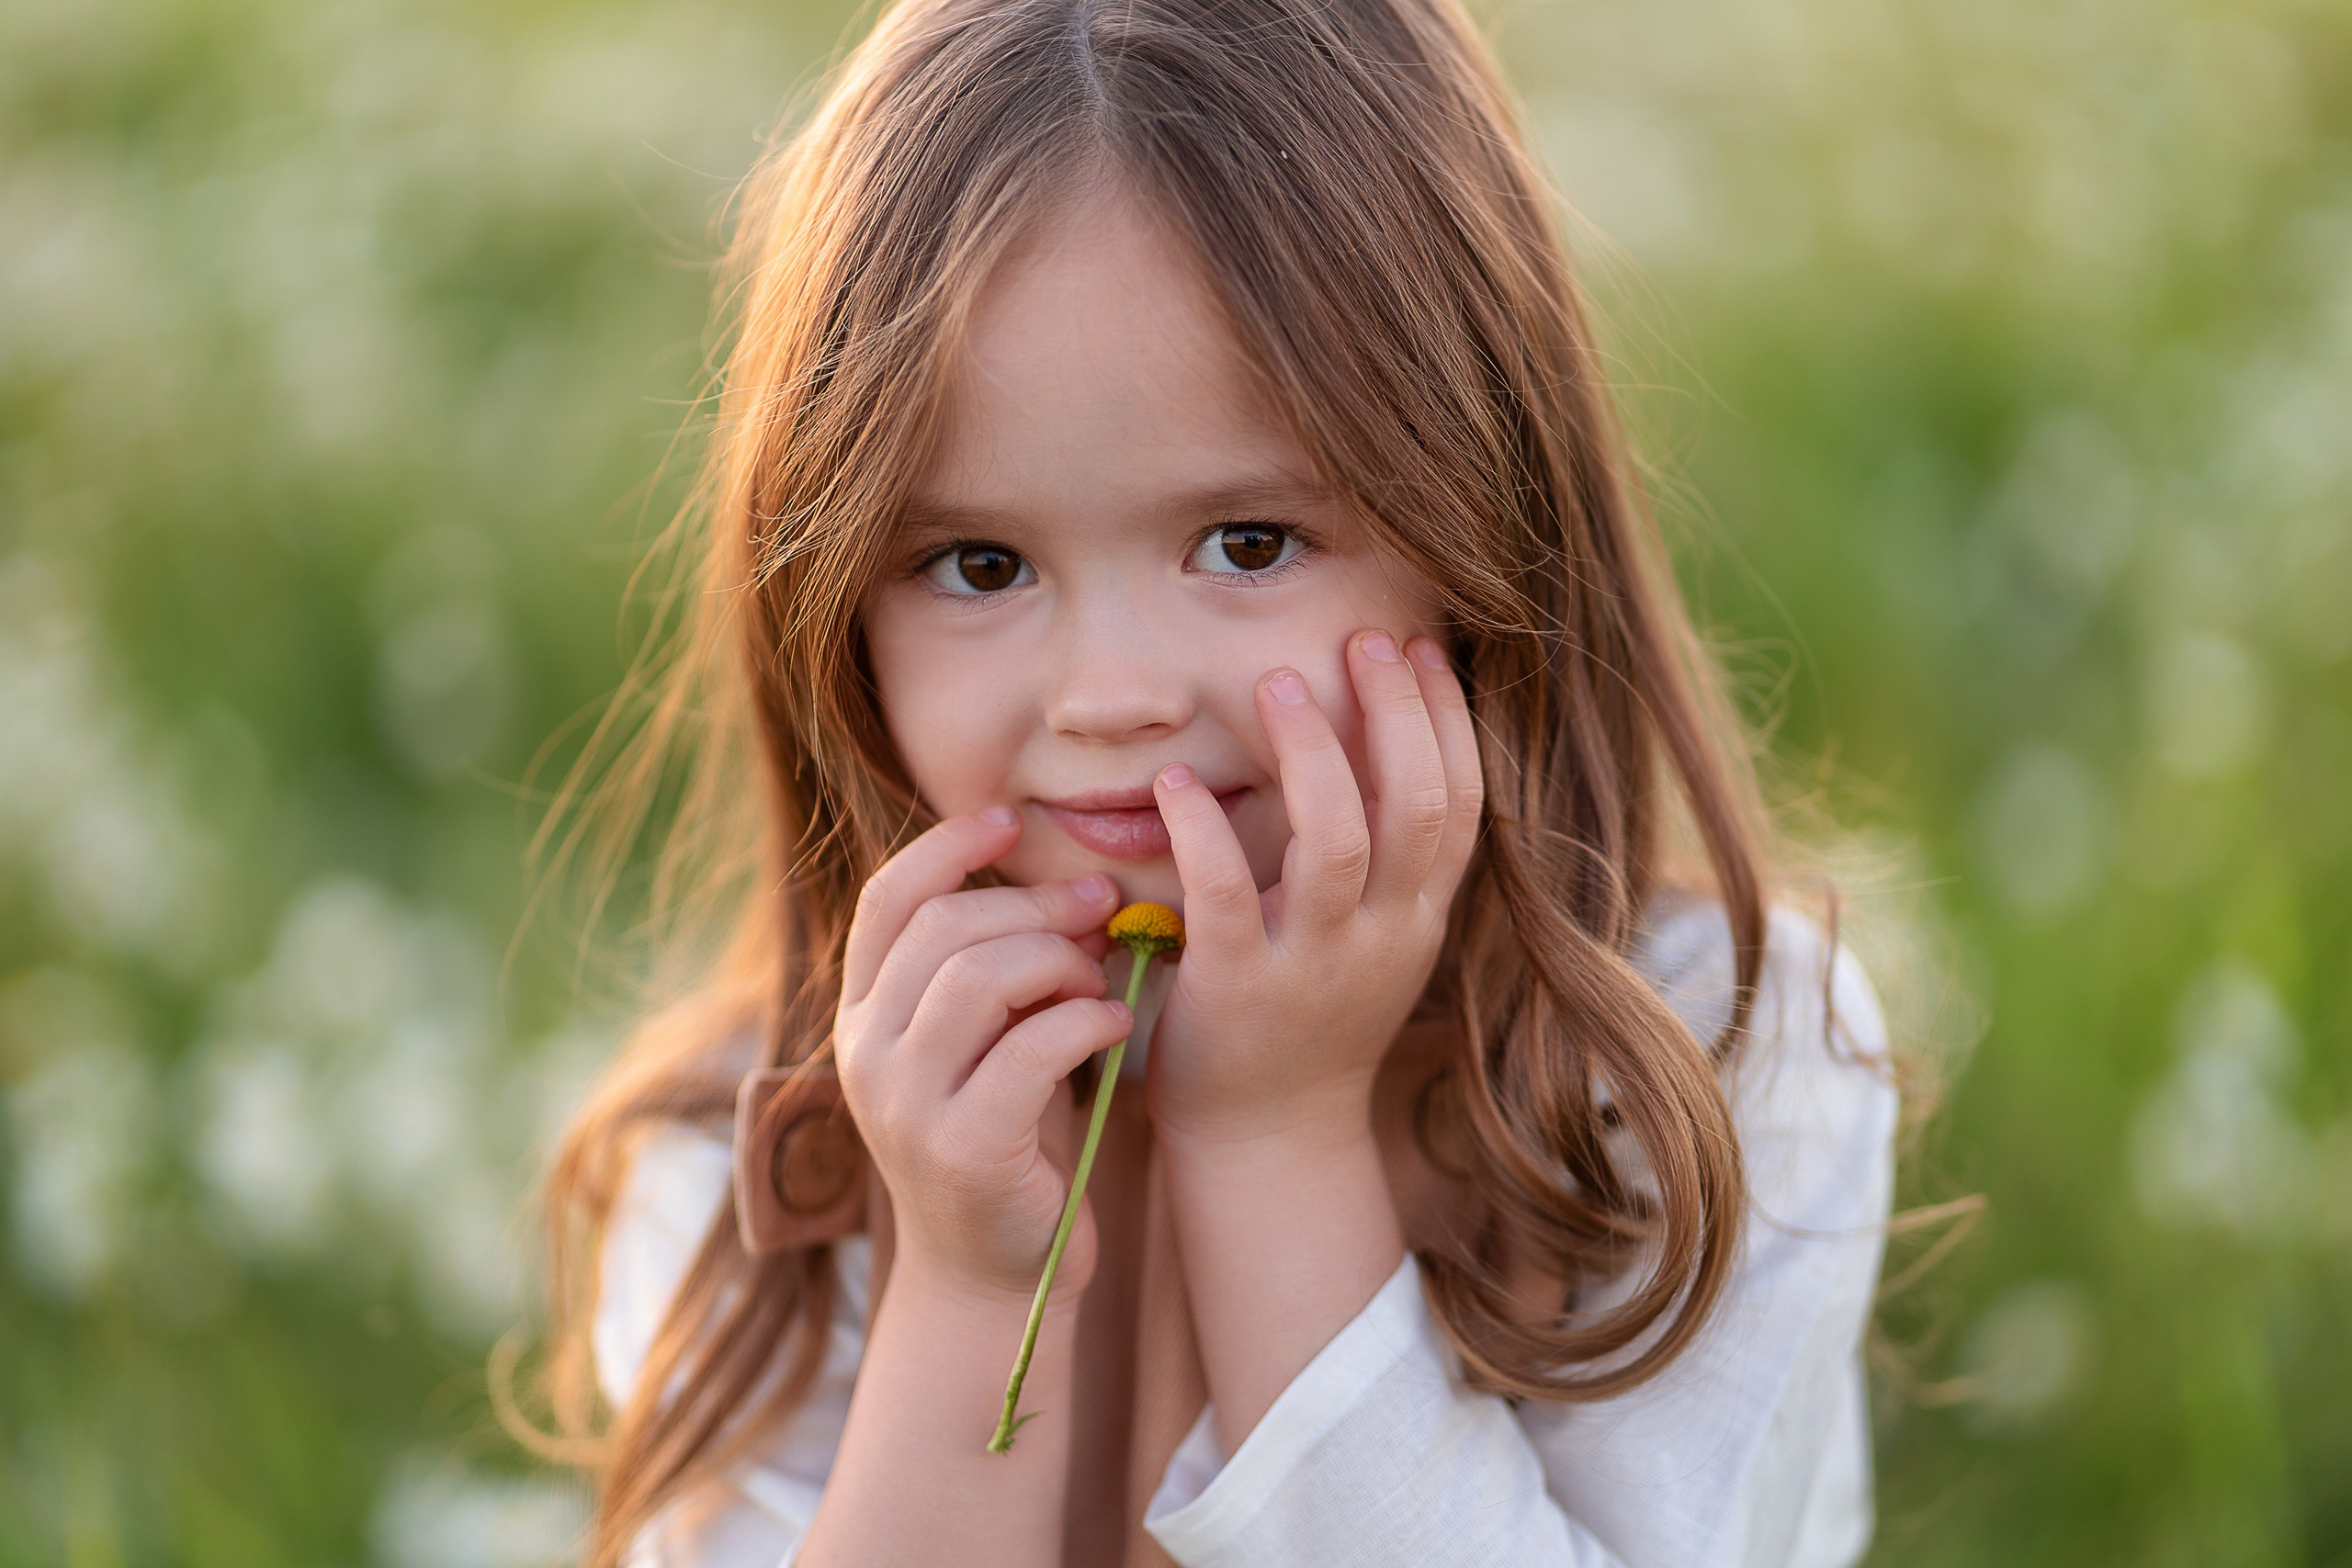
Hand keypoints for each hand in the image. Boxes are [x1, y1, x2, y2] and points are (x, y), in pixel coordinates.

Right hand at [833, 809, 1130, 1302]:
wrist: (997, 1277)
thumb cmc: (1006, 1142)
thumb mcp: (981, 1047)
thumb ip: (993, 973)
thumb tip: (1070, 885)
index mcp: (862, 1018)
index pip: (888, 901)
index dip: (948, 847)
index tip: (1012, 822)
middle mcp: (867, 1056)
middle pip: (945, 930)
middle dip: (1036, 904)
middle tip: (1102, 904)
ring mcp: (907, 1105)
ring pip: (979, 977)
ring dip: (1059, 959)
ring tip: (1100, 977)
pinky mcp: (965, 1148)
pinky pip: (1031, 1046)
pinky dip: (1085, 1020)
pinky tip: (1115, 1024)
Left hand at [1146, 630, 1482, 1148]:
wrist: (1268, 1139)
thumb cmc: (1309, 1021)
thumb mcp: (1373, 940)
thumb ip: (1384, 860)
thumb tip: (1377, 742)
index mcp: (1417, 917)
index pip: (1463, 802)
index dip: (1448, 718)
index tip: (1420, 647)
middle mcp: (1384, 936)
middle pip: (1421, 805)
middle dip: (1399, 712)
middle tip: (1366, 639)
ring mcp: (1316, 963)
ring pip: (1340, 840)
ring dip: (1313, 752)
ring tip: (1276, 682)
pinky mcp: (1240, 987)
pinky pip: (1228, 894)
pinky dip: (1204, 830)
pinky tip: (1176, 783)